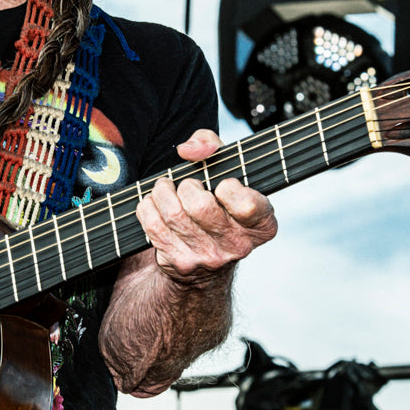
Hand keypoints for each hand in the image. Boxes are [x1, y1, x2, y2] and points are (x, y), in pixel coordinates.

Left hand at [135, 129, 277, 280]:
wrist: (205, 259)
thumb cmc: (218, 203)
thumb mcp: (225, 170)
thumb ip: (211, 145)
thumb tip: (188, 150)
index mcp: (261, 225)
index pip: (246, 205)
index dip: (229, 188)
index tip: (223, 185)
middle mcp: (237, 246)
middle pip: (201, 207)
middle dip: (187, 187)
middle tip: (187, 185)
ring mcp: (207, 258)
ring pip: (174, 215)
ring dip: (163, 193)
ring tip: (165, 188)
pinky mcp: (180, 263)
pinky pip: (154, 227)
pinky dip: (148, 207)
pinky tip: (155, 204)